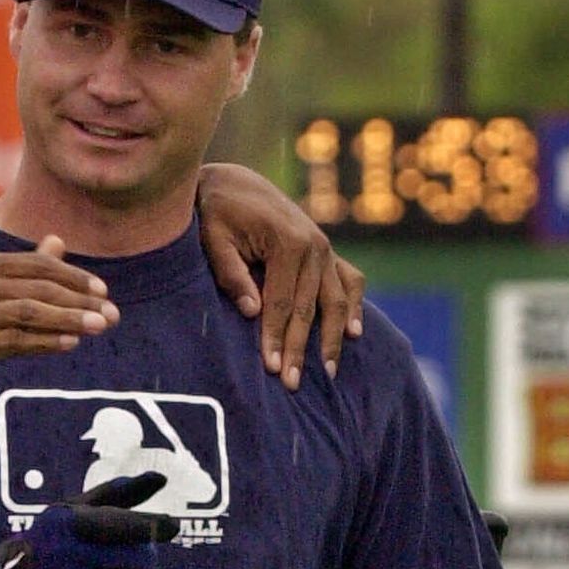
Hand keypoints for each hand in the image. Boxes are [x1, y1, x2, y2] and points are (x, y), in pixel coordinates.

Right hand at [0, 235, 118, 400]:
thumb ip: (20, 269)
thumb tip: (58, 241)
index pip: (35, 264)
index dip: (73, 276)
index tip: (103, 290)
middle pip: (36, 286)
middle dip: (79, 299)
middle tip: (112, 314)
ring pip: (28, 311)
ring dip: (68, 319)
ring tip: (99, 327)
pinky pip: (12, 340)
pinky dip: (43, 341)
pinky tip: (68, 343)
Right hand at [0, 474, 177, 568]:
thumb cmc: (49, 543)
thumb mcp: (73, 511)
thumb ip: (118, 494)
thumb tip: (162, 476)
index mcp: (68, 520)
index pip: (130, 525)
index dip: (155, 527)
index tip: (173, 526)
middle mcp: (66, 553)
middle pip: (139, 559)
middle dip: (139, 560)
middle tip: (123, 561)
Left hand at [196, 163, 364, 386]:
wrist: (235, 183)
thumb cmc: (218, 214)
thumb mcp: (214, 239)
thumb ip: (231, 273)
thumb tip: (252, 311)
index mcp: (287, 242)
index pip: (281, 303)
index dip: (276, 338)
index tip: (272, 369)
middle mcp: (315, 245)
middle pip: (309, 309)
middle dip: (300, 350)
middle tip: (292, 384)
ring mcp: (326, 248)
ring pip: (335, 301)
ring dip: (333, 339)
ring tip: (328, 372)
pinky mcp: (328, 252)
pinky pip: (349, 281)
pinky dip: (354, 306)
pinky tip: (354, 333)